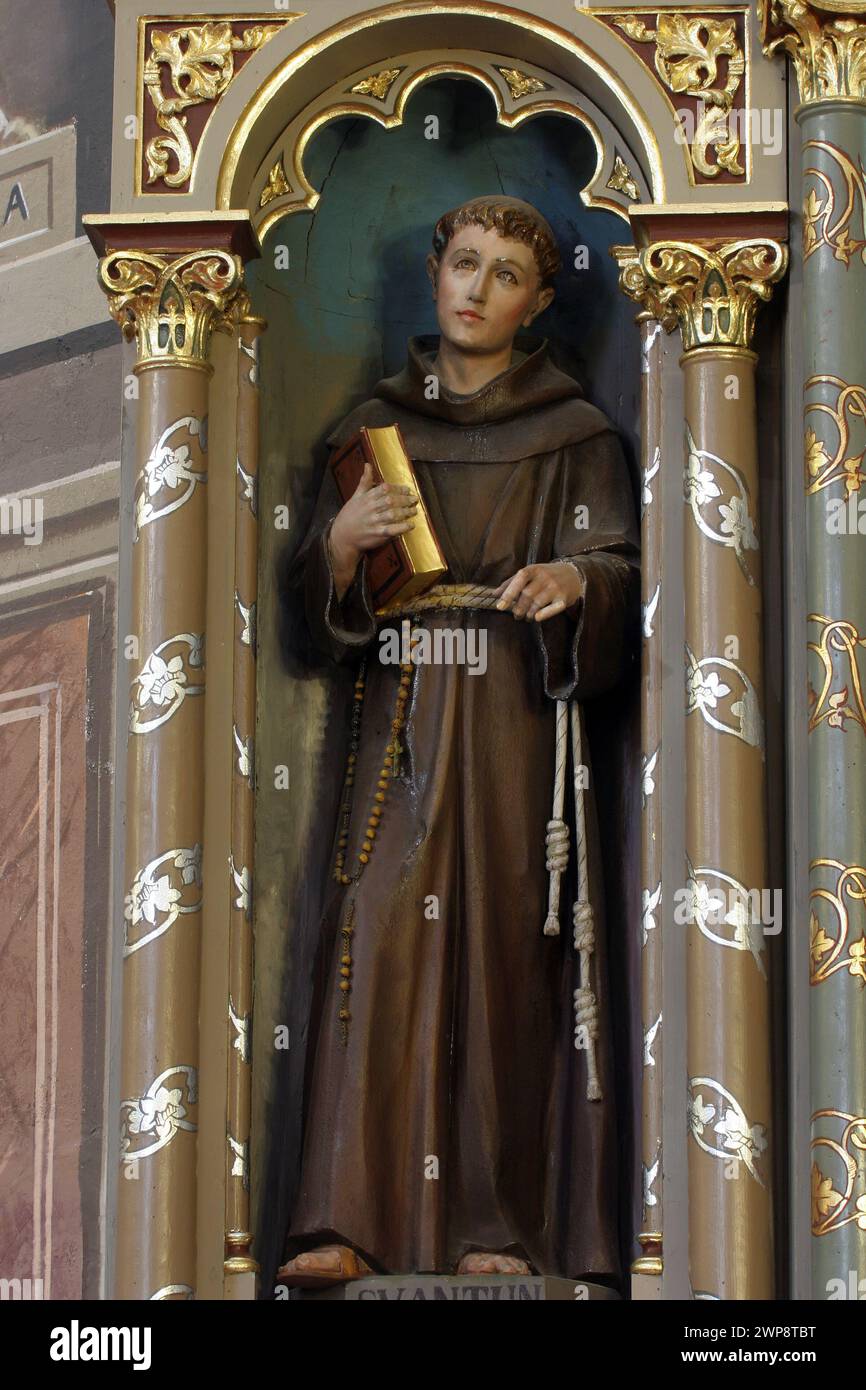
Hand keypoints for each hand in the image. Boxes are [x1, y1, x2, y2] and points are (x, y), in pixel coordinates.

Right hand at [329, 462, 418, 597]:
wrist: (342, 536)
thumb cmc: (350, 514)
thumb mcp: (356, 496)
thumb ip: (365, 481)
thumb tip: (367, 465)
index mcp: (367, 497)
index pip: (385, 489)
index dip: (398, 489)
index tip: (408, 490)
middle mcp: (371, 508)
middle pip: (391, 501)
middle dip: (405, 499)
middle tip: (415, 499)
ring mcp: (374, 521)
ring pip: (393, 514)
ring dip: (406, 512)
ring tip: (414, 510)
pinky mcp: (377, 534)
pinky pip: (392, 529)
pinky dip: (402, 527)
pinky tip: (411, 525)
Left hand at [495, 561, 584, 622]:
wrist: (573, 574)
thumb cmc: (545, 575)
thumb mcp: (530, 574)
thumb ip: (511, 582)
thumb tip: (494, 594)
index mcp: (534, 569)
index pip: (519, 579)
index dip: (509, 593)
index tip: (500, 606)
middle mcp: (545, 577)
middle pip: (527, 594)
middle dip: (518, 608)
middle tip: (516, 615)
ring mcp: (556, 587)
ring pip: (538, 603)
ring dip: (528, 613)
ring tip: (526, 617)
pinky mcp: (564, 598)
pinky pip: (553, 609)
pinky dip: (543, 615)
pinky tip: (536, 617)